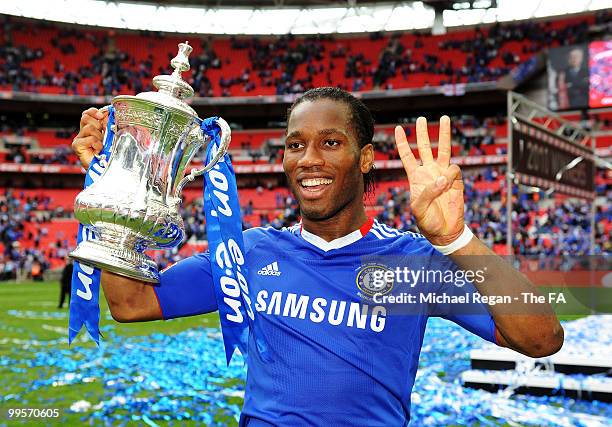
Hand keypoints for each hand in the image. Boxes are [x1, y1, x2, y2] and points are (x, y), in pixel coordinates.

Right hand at [72, 107, 107, 169]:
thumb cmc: (108, 152)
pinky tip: (98, 150)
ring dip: (99, 136)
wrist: (104, 168)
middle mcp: (83, 132)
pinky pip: (90, 139)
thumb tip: (108, 112)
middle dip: (98, 124)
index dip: (94, 112)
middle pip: (85, 117)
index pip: (87, 113)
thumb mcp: (110, 135)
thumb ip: (108, 124)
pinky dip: (97, 144)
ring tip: (101, 145)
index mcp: (90, 127)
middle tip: (103, 135)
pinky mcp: (77, 145)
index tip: (102, 116)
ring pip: (90, 128)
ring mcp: (79, 138)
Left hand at [394, 116, 463, 245]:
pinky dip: (451, 175)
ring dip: (443, 134)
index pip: (407, 156)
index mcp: (416, 177)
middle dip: (422, 133)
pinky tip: (448, 185)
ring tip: (444, 118)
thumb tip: (442, 177)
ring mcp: (443, 174)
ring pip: (443, 150)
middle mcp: (429, 172)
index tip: (399, 128)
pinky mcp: (456, 180)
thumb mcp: (419, 208)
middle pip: (424, 148)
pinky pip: (454, 170)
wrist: (444, 230)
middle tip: (421, 118)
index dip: (403, 143)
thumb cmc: (427, 220)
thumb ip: (427, 192)